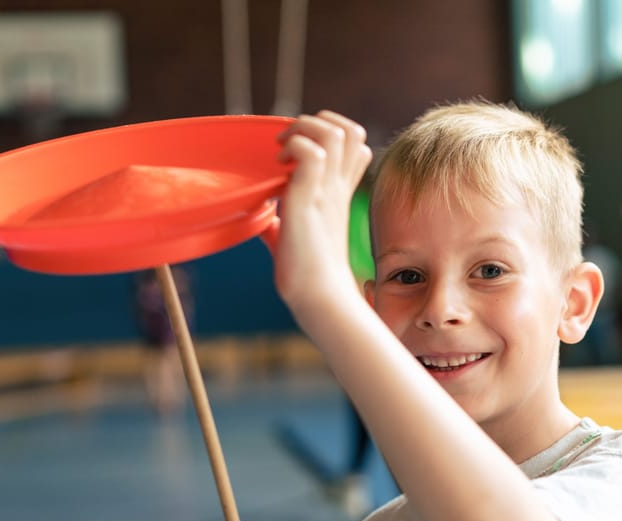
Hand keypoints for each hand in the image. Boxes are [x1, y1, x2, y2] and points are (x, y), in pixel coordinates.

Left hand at [269, 111, 372, 318]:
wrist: (318, 297)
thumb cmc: (307, 277)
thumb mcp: (295, 240)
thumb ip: (283, 224)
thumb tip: (265, 222)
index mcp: (338, 194)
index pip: (356, 146)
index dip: (331, 134)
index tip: (298, 151)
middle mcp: (337, 187)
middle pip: (351, 130)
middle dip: (317, 122)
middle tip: (288, 144)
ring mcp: (326, 191)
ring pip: (334, 132)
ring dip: (303, 130)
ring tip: (283, 151)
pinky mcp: (308, 198)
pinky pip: (310, 152)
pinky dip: (293, 147)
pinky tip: (279, 166)